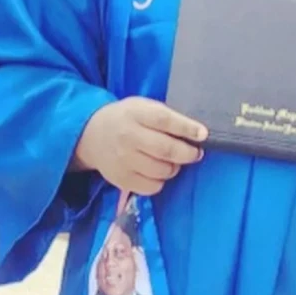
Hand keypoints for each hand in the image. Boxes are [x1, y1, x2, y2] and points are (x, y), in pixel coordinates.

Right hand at [74, 97, 206, 196]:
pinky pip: (152, 187)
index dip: (187, 128)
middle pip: (165, 150)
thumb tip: (197, 132)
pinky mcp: (121, 180)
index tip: (203, 134)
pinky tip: (157, 171)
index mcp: (135, 113)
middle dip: (187, 153)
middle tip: (195, 153)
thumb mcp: (142, 107)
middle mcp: (127, 137)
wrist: (92, 135)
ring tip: (173, 161)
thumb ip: (165, 116)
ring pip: (162, 171)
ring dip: (174, 168)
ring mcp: (123, 160)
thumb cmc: (127, 118)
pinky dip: (161, 181)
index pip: (164, 120)